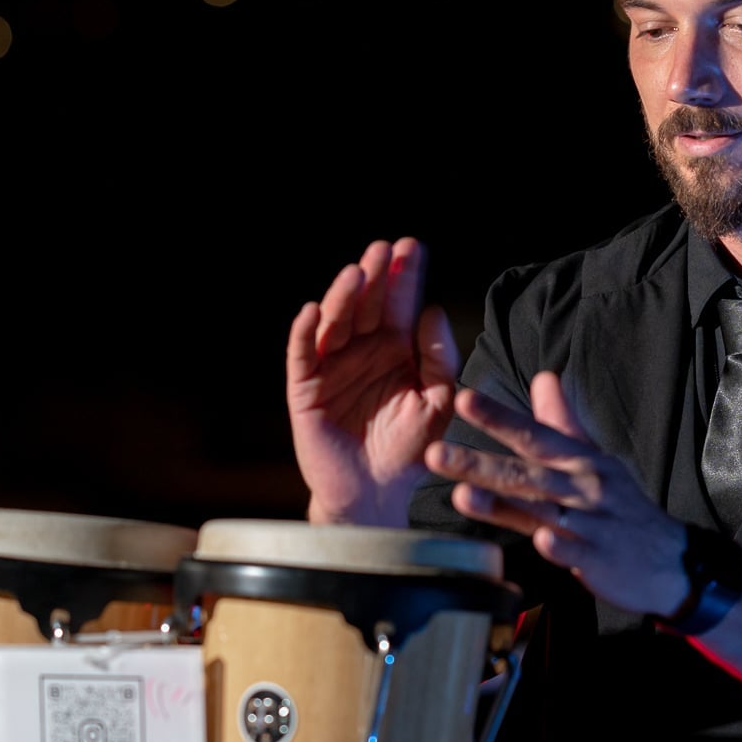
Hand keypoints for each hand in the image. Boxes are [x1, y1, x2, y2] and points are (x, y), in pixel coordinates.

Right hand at [288, 238, 460, 526]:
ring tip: (355, 273)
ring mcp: (331, 368)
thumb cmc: (410, 450)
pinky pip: (302, 356)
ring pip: (334, 323)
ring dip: (342, 296)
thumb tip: (433, 311)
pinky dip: (304, 333)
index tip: (412, 247)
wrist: (376, 493)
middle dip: (374, 276)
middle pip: (366, 305)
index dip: (404, 276)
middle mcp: (361, 352)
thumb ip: (439, 360)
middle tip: (383, 249)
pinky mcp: (306, 389)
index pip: (400, 305)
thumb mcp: (438, 403)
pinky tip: (313, 311)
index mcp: (395, 350)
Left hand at [426, 371, 689, 616]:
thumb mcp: (596, 458)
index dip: (498, 416)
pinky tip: (541, 541)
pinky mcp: (599, 559)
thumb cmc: (622, 507)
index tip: (464, 398)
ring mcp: (590, 524)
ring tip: (463, 494)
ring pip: (541, 510)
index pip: (533, 433)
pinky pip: (577, 552)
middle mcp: (582, 486)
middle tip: (437, 452)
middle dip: (480, 462)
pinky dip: (560, 547)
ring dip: (503, 502)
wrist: (672, 560)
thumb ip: (562, 423)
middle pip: (525, 472)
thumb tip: (543, 378)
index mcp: (578, 460)